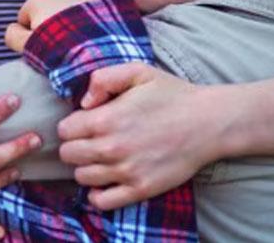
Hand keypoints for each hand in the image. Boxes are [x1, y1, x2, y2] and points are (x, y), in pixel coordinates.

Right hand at [6, 0, 116, 51]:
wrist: (105, 49)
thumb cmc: (63, 51)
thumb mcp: (31, 48)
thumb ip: (14, 36)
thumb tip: (12, 28)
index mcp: (37, 0)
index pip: (26, 16)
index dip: (32, 34)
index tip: (44, 46)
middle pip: (49, 6)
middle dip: (54, 21)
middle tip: (65, 43)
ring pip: (73, 3)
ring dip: (75, 16)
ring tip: (85, 38)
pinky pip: (96, 2)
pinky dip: (96, 13)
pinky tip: (101, 30)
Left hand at [56, 63, 224, 209]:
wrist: (209, 122)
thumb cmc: (173, 94)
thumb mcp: (137, 71)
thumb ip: (103, 79)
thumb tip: (83, 102)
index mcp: (106, 118)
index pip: (64, 131)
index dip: (72, 126)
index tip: (84, 124)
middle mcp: (112, 147)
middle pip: (68, 155)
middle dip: (75, 146)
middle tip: (90, 141)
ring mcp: (126, 171)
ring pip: (82, 177)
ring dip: (86, 167)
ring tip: (100, 158)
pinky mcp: (141, 189)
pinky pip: (102, 201)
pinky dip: (98, 194)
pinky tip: (106, 180)